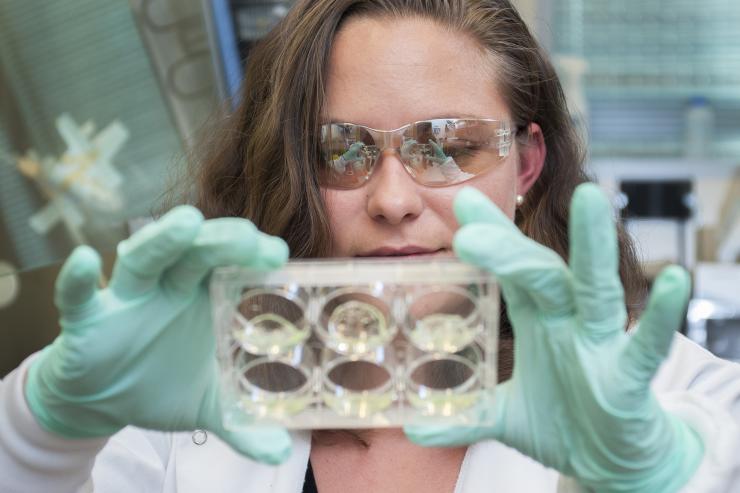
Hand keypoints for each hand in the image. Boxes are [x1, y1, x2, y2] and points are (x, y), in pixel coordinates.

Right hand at [25, 206, 291, 463]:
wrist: (106, 399)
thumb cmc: (163, 383)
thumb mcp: (208, 404)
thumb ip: (243, 424)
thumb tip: (280, 453)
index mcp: (203, 297)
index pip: (231, 265)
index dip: (252, 256)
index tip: (278, 255)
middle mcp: (169, 288)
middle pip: (196, 253)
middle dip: (221, 241)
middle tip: (250, 238)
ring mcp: (129, 298)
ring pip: (144, 260)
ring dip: (162, 241)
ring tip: (186, 223)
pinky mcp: (88, 318)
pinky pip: (79, 297)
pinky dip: (78, 282)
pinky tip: (83, 262)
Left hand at [406, 184, 703, 491]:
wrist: (613, 460)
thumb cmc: (564, 422)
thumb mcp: (504, 416)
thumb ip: (464, 416)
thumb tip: (413, 429)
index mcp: (539, 320)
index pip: (512, 272)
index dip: (491, 239)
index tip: (461, 203)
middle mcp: (569, 321)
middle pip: (541, 273)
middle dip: (510, 248)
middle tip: (470, 224)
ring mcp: (601, 344)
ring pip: (596, 289)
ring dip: (593, 247)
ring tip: (591, 198)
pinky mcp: (632, 377)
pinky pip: (647, 344)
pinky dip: (660, 316)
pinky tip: (672, 281)